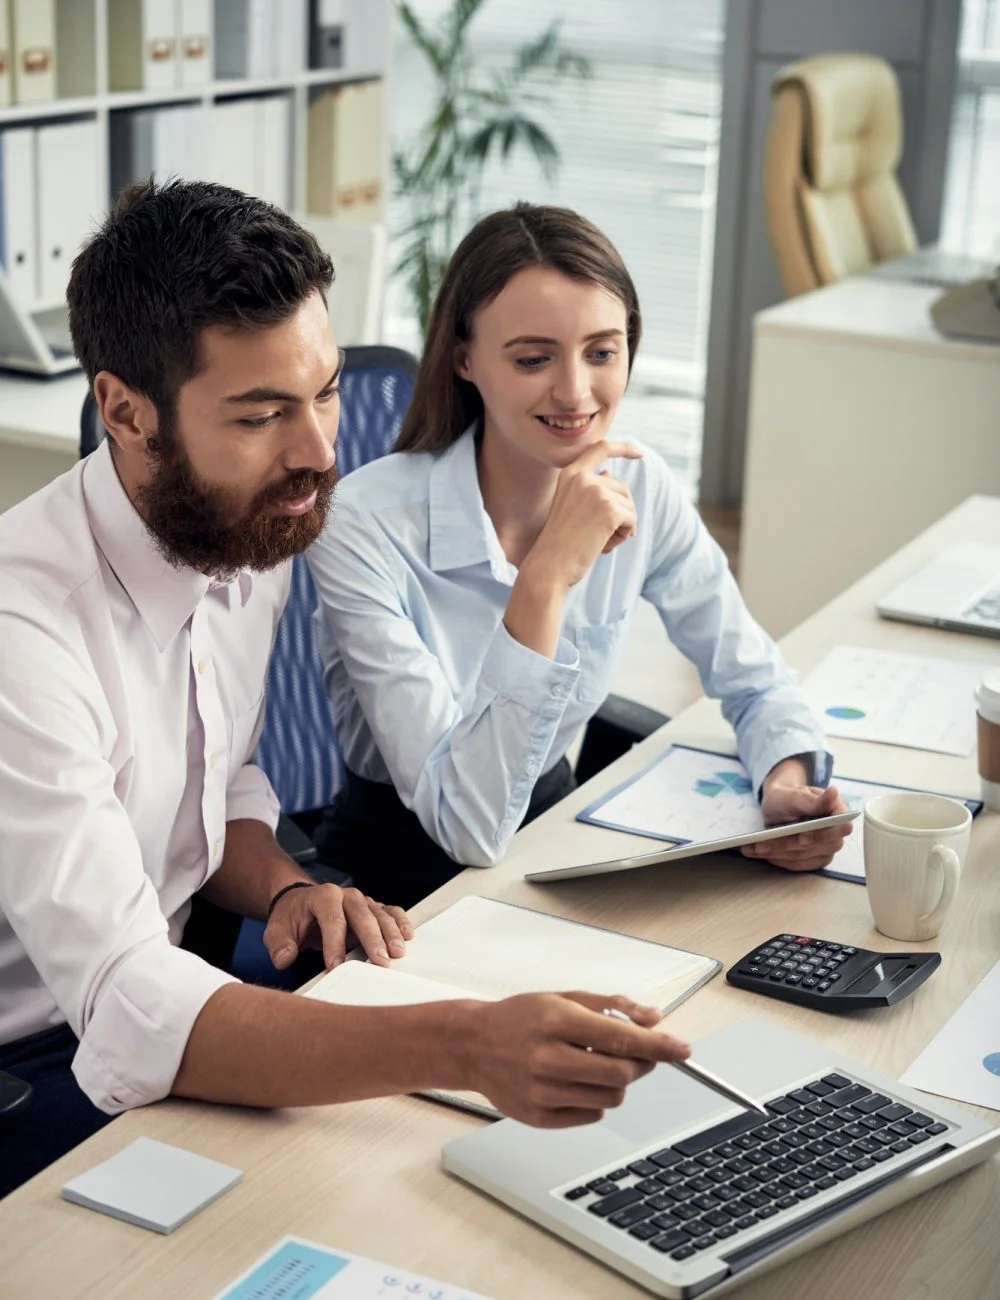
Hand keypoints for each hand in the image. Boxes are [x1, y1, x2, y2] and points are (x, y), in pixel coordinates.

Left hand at [263, 884, 413, 970]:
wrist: (299, 903)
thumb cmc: (291, 918)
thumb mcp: (276, 930)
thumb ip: (279, 945)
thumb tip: (285, 958)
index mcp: (323, 896)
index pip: (332, 919)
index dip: (334, 944)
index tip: (336, 966)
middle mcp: (346, 895)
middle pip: (362, 915)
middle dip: (372, 939)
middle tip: (380, 961)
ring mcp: (362, 901)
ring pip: (380, 914)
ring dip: (391, 933)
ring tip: (398, 953)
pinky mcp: (372, 908)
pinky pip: (390, 912)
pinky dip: (400, 922)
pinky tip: (407, 935)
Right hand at [462, 990, 689, 1127]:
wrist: (473, 1045)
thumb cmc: (519, 1018)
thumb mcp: (564, 997)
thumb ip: (612, 1006)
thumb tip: (653, 1018)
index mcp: (556, 1020)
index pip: (620, 1038)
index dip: (658, 1045)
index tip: (682, 1049)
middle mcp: (548, 1057)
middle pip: (621, 1073)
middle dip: (640, 1064)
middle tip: (635, 1054)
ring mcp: (541, 1091)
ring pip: (611, 1097)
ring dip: (616, 1081)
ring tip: (593, 1064)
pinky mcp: (538, 1116)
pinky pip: (591, 1114)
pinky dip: (594, 1099)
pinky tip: (574, 1081)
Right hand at [523, 441, 642, 590]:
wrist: (550, 566)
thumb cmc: (560, 543)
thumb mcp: (573, 509)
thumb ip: (591, 489)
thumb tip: (610, 472)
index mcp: (570, 474)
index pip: (601, 449)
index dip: (623, 448)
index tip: (639, 452)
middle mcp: (582, 477)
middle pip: (622, 488)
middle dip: (619, 513)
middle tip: (599, 535)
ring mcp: (596, 491)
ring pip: (629, 505)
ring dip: (621, 527)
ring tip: (598, 541)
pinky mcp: (609, 508)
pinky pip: (632, 519)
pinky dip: (625, 534)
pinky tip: (605, 545)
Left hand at [744, 781, 851, 871]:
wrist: (778, 806)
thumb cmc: (788, 798)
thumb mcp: (795, 795)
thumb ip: (814, 800)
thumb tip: (833, 792)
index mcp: (838, 811)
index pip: (841, 827)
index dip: (823, 834)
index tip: (802, 837)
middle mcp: (836, 832)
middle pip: (820, 846)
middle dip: (790, 845)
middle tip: (762, 844)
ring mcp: (827, 848)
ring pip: (805, 857)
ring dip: (778, 853)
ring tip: (753, 848)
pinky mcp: (815, 859)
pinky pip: (798, 865)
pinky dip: (778, 859)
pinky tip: (760, 853)